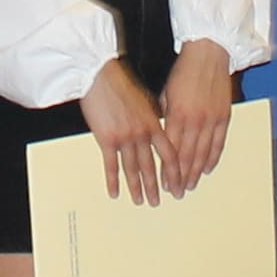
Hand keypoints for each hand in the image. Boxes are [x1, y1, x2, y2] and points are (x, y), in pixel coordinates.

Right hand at [79, 60, 165, 204]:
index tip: (177, 185)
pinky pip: (111, 165)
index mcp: (153, 123)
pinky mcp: (106, 139)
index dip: (174, 173)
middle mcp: (142, 133)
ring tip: (140, 200)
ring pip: (133, 169)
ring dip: (137, 187)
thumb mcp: (145, 100)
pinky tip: (115, 192)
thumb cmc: (121, 84)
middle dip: (156, 187)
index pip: (169, 154)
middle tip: (159, 201)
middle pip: (151, 166)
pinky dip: (113, 181)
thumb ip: (152, 119)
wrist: (99, 76)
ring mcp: (125, 138)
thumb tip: (158, 130)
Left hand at [155, 41, 235, 197]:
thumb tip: (161, 137)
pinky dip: (213, 158)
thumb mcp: (166, 94)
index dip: (168, 171)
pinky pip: (219, 143)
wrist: (208, 54)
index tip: (164, 184)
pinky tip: (207, 169)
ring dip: (196, 173)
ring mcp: (211, 120)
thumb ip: (164, 117)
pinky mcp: (224, 116)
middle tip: (177, 193)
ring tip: (191, 186)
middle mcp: (194, 121)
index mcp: (176, 115)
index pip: (171, 151)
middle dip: (181, 178)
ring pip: (203, 154)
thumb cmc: (183, 71)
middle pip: (187, 158)